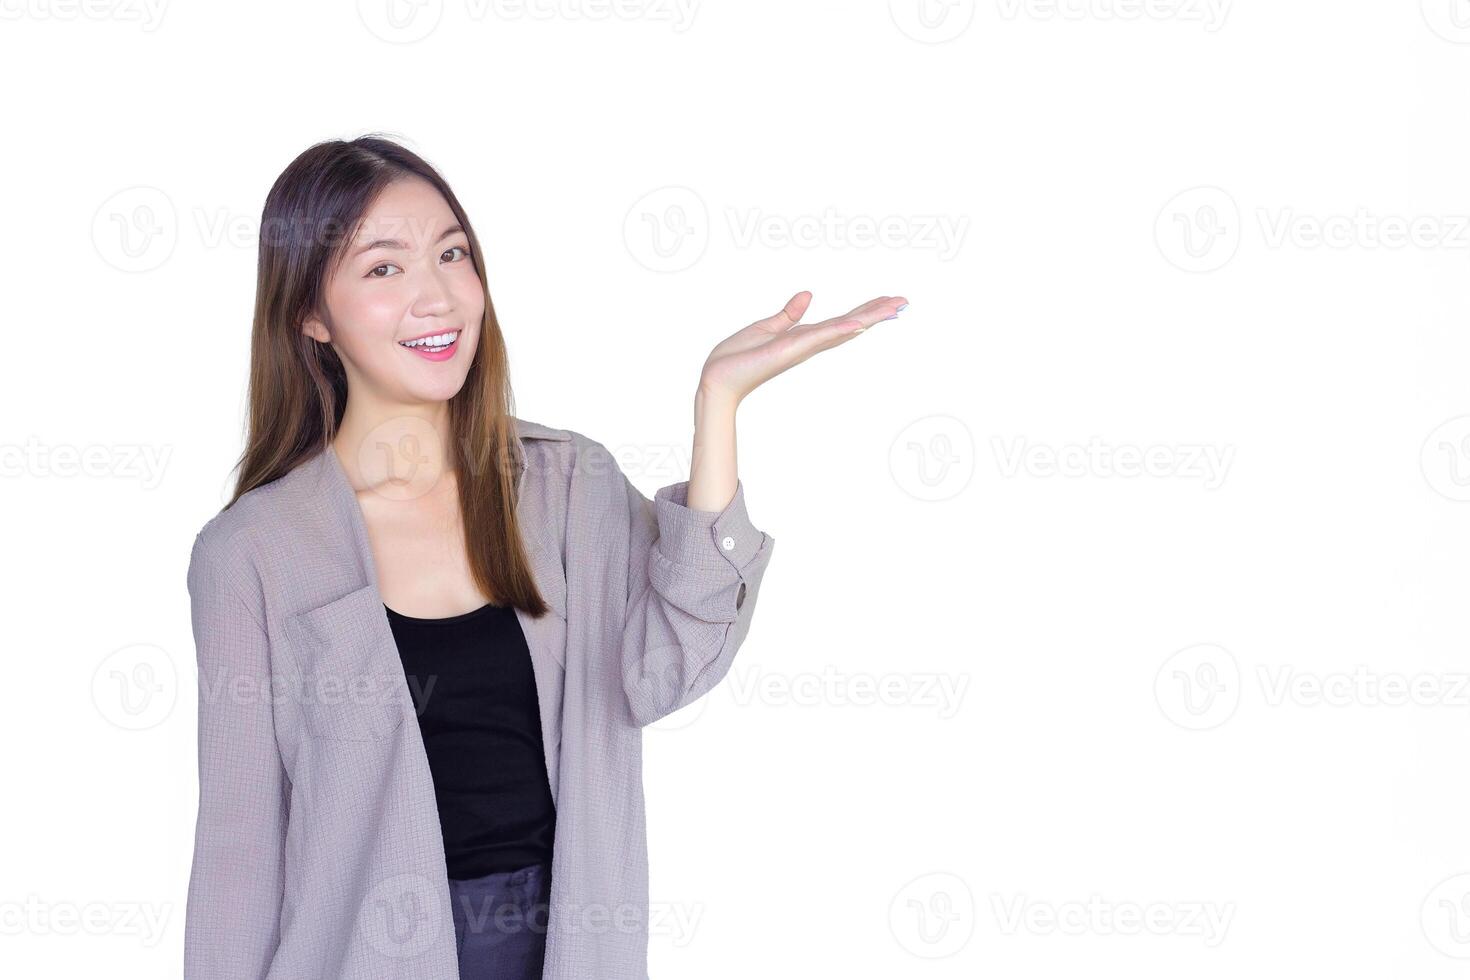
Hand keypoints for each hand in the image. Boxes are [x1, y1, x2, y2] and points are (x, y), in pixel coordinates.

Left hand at [697, 291, 907, 404]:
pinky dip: (841, 328)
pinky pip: (821, 336)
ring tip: (895, 306)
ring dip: (869, 317)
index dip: (865, 311)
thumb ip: (789, 314)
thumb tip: (808, 295)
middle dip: (877, 313)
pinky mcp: (791, 349)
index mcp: (804, 338)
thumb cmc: (737, 358)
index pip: (841, 321)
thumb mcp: (766, 327)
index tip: (888, 302)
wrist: (718, 378)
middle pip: (850, 325)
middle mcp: (809, 344)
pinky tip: (860, 321)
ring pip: (843, 328)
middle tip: (904, 301)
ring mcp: (803, 348)